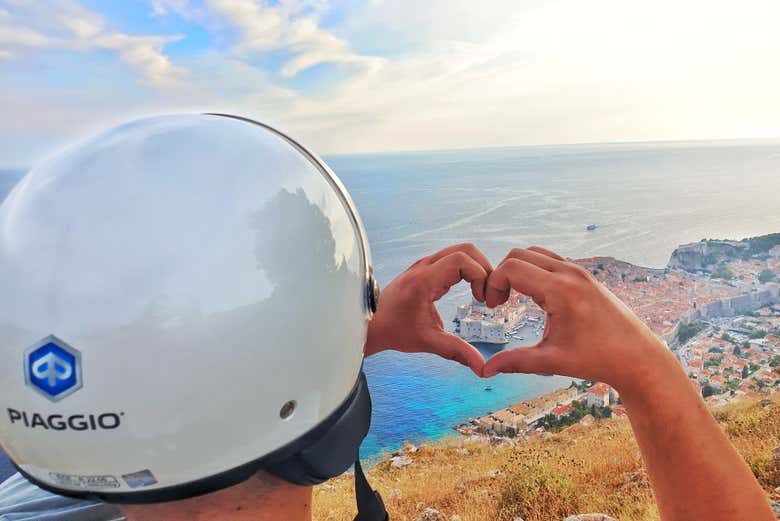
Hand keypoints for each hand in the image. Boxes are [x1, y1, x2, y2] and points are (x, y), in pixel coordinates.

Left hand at [365, 243, 492, 375]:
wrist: (372, 323)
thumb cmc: (394, 330)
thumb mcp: (428, 342)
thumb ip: (456, 351)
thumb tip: (481, 367)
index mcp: (424, 280)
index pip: (461, 260)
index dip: (479, 275)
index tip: (482, 298)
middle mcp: (424, 267)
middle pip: (464, 250)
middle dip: (483, 268)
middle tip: (487, 293)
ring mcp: (424, 265)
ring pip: (459, 251)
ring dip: (476, 268)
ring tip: (481, 293)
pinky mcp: (425, 268)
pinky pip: (452, 259)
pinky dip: (467, 270)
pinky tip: (470, 290)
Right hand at [482, 246, 675, 390]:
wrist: (637, 356)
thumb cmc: (597, 359)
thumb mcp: (552, 362)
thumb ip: (515, 362)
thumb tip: (484, 371)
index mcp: (561, 291)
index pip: (512, 268)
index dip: (493, 284)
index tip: (494, 307)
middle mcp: (570, 273)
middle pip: (519, 254)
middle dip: (501, 274)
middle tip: (499, 302)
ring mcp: (578, 271)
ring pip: (534, 253)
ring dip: (518, 270)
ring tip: (513, 297)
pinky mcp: (583, 275)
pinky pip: (550, 260)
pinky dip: (534, 270)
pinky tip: (534, 297)